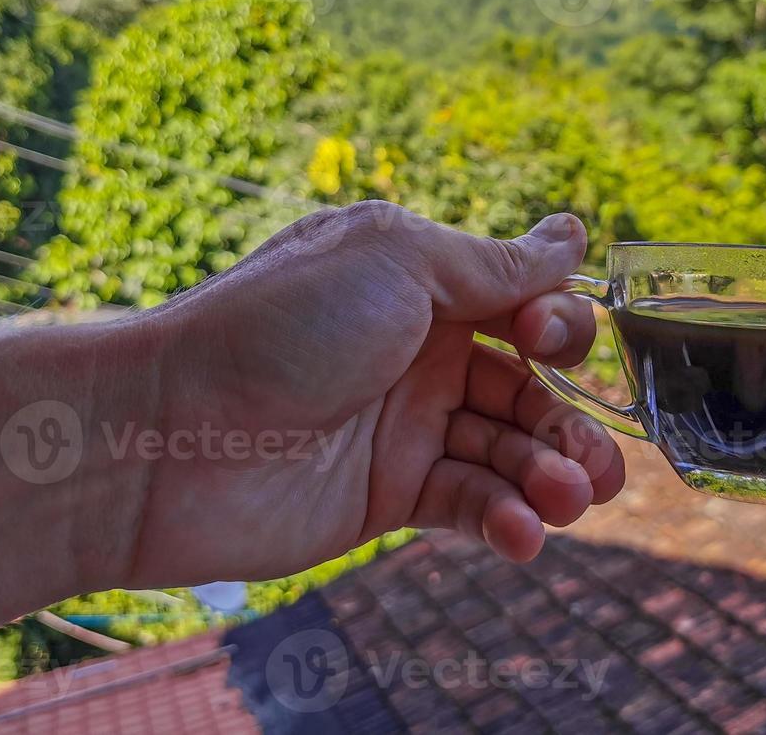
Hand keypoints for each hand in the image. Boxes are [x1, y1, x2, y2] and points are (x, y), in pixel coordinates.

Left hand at [118, 202, 624, 586]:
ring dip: (551, 478)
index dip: (556, 325)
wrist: (167, 432)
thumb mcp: (399, 266)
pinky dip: (505, 518)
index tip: (541, 338)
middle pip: (530, 388)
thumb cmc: (280, 324)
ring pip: (509, 453)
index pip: (526, 305)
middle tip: (598, 466)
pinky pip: (468, 505)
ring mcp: (406, 426)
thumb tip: (573, 233)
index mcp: (424, 285)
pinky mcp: (388, 495)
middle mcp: (422, 352)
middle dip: (570, 424)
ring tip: (570, 500)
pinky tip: (521, 531)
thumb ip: (496, 267)